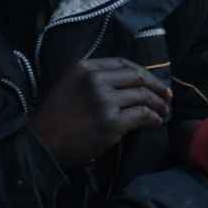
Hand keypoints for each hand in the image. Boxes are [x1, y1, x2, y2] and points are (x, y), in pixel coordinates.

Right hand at [28, 58, 170, 167]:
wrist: (40, 144)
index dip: (143, 72)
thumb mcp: (69, 85)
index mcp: (84, 68)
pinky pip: (142, 115)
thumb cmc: (54, 117)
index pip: (123, 63)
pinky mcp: (111, 122)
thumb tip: (128, 81)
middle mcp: (95, 80)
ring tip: (164, 111)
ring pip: (143, 96)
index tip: (153, 81)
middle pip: (137, 77)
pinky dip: (153, 117)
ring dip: (159, 104)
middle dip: (157, 86)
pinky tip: (156, 122)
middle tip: (167, 96)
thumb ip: (93, 78)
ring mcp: (104, 101)